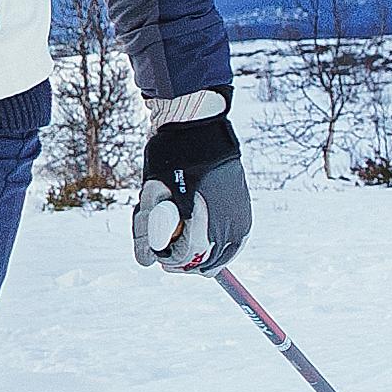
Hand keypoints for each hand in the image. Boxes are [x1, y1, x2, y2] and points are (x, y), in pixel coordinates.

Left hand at [130, 101, 251, 272]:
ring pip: (225, 254)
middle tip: (171, 251)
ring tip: (187, 240)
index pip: (186, 258)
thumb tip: (146, 262)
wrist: (198, 129)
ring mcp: (239, 216)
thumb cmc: (169, 159)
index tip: (160, 253)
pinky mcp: (245, 208)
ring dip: (206, 254)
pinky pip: (236, 240)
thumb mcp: (150, 196)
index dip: (169, 259)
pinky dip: (221, 243)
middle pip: (208, 263)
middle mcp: (226, 223)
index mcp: (202, 221)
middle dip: (187, 261)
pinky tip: (206, 233)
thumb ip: (146, 232)